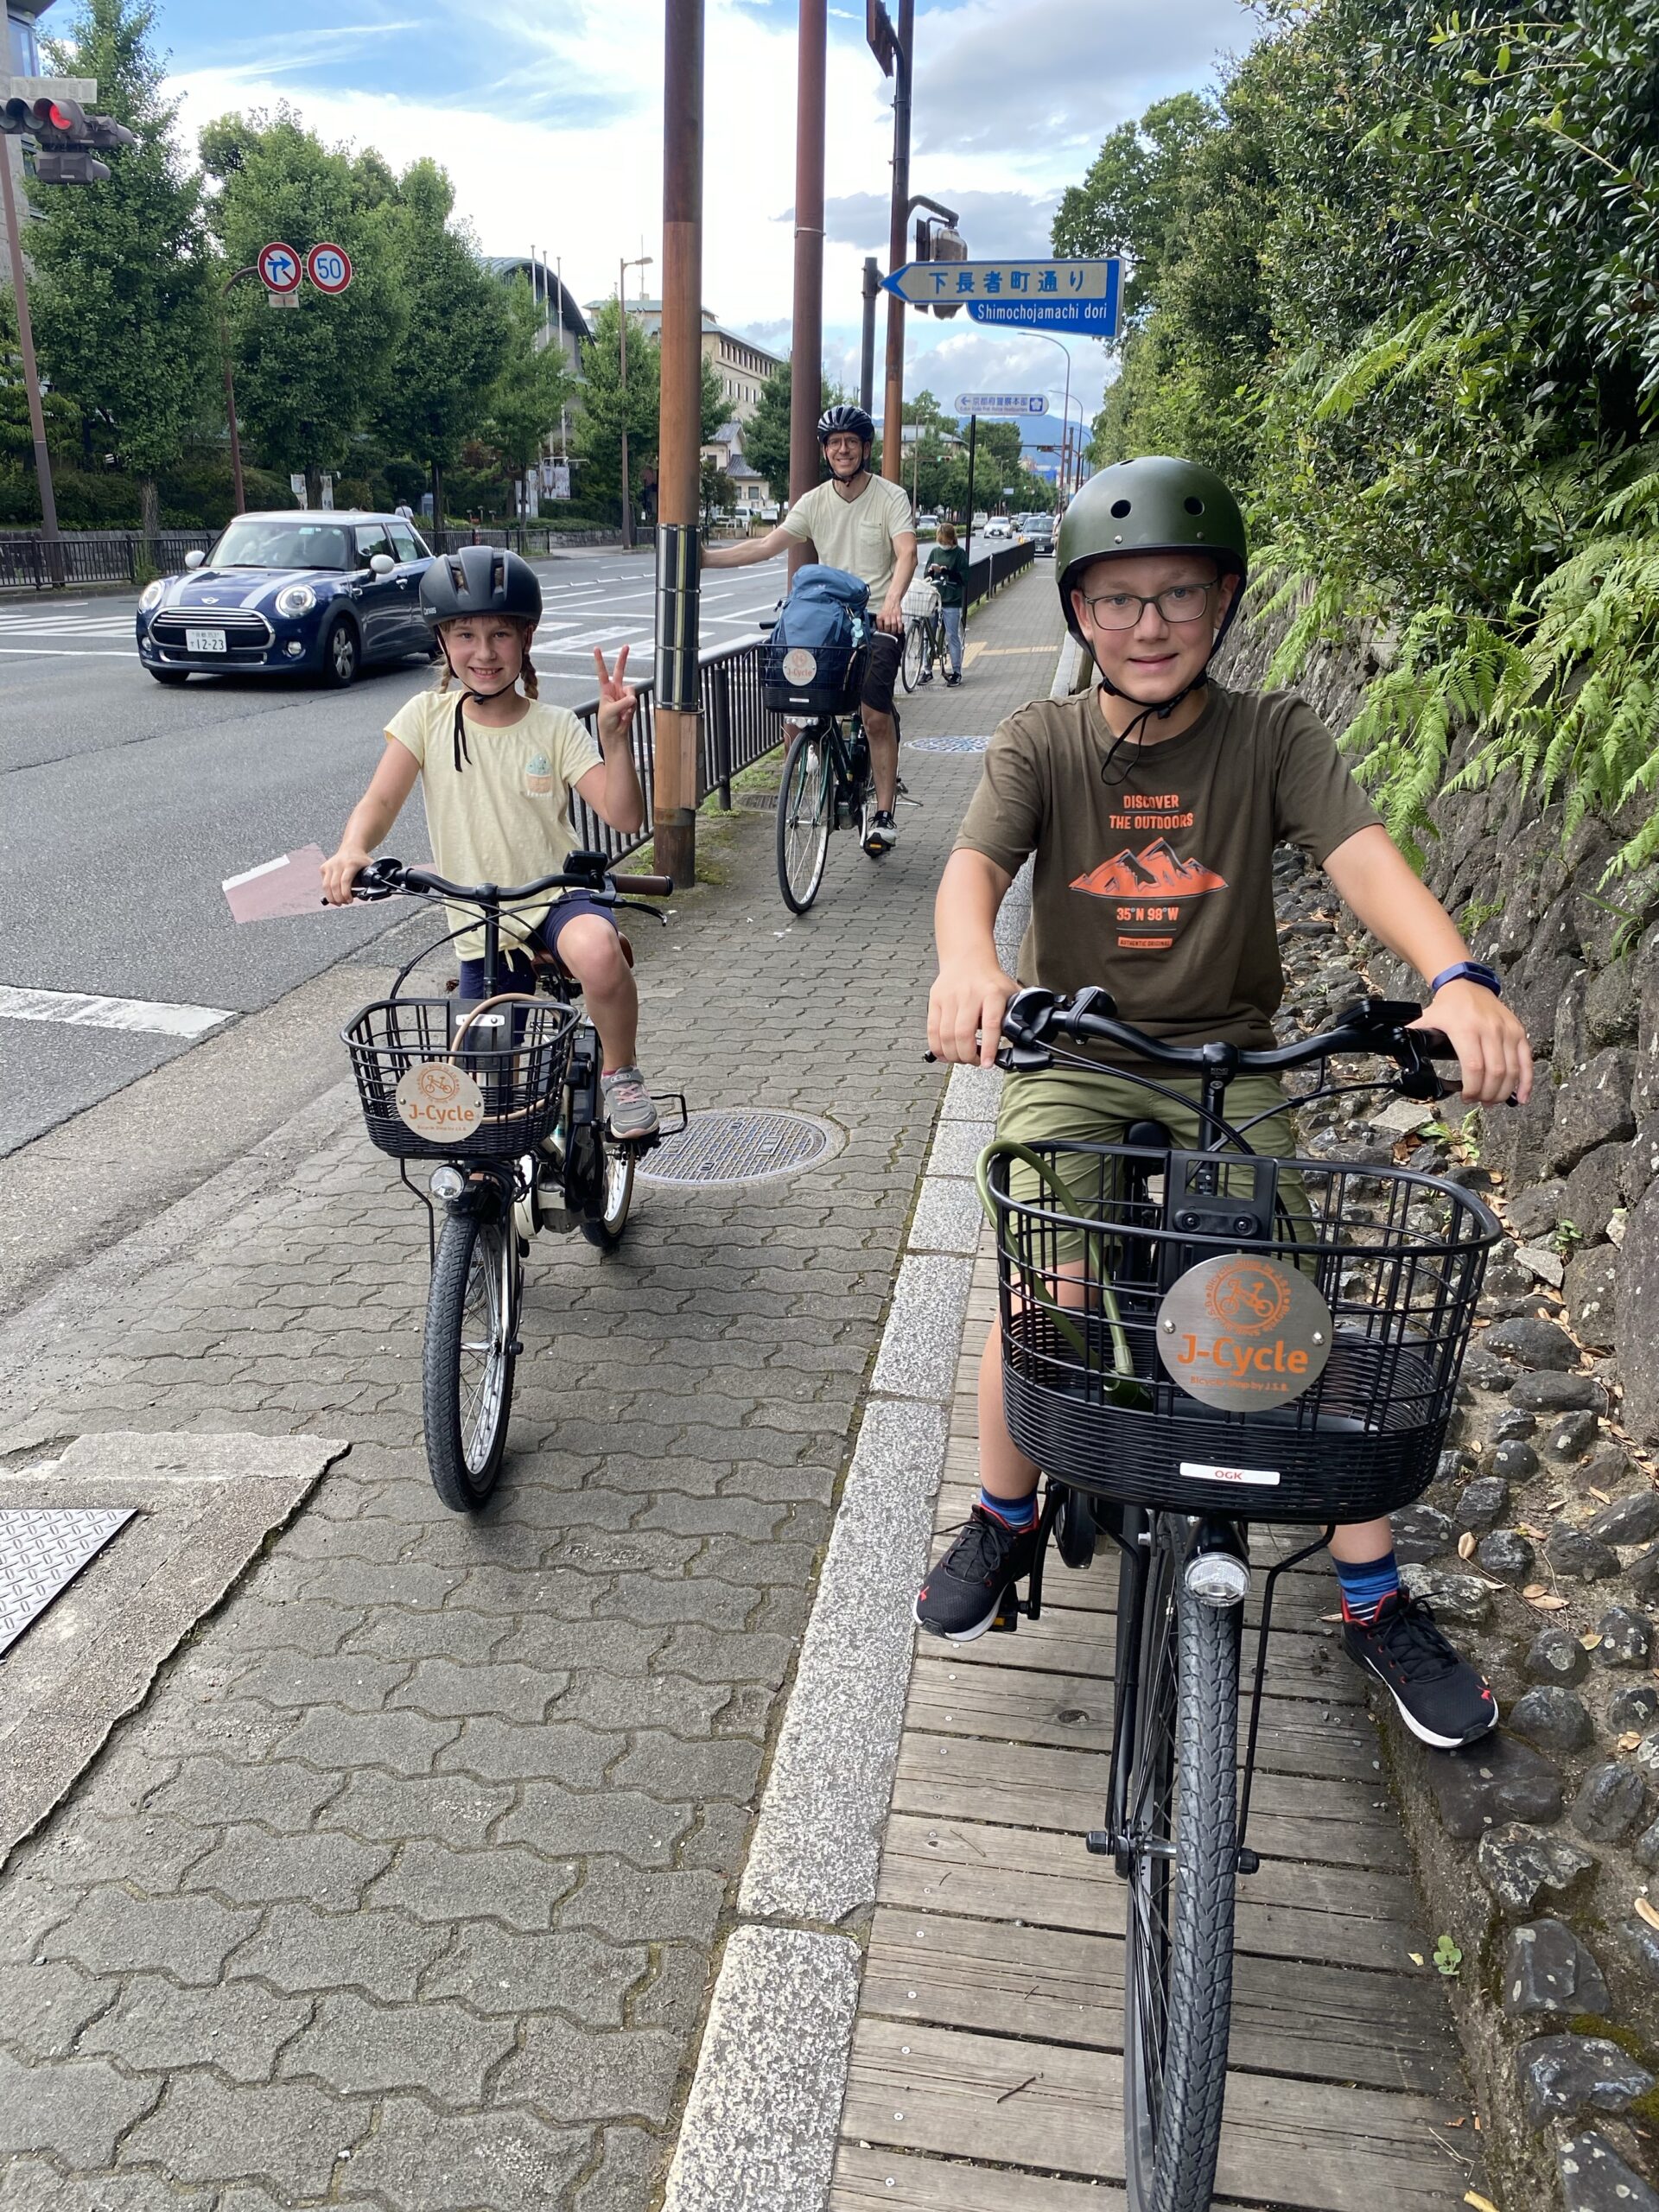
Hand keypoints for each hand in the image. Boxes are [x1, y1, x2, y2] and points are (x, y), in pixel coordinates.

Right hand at [320, 844, 368, 906]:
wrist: (351, 848)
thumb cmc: (361, 861)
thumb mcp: (370, 867)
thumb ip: (372, 879)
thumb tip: (372, 892)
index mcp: (351, 864)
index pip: (345, 881)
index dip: (346, 894)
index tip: (350, 900)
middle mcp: (338, 863)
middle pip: (334, 885)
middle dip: (339, 898)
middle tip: (344, 903)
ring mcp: (329, 865)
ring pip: (326, 886)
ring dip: (331, 898)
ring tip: (338, 903)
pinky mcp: (323, 868)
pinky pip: (324, 883)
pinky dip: (328, 892)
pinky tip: (334, 895)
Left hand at [593, 646, 636, 746]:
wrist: (615, 734)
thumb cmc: (607, 722)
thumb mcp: (610, 711)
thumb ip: (622, 703)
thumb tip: (633, 698)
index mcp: (605, 689)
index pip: (602, 672)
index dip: (599, 660)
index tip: (596, 648)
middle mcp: (615, 689)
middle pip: (620, 670)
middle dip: (623, 658)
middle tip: (626, 646)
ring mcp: (624, 695)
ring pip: (631, 691)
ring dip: (627, 702)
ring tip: (621, 713)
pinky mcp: (632, 702)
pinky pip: (634, 701)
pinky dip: (631, 709)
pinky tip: (625, 715)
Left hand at [877, 596, 904, 635]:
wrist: (892, 600)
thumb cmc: (886, 608)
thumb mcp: (880, 613)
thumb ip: (880, 621)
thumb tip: (880, 628)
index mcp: (880, 616)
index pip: (879, 625)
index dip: (881, 630)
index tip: (882, 631)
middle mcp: (886, 616)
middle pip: (887, 626)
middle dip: (888, 631)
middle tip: (888, 633)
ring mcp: (893, 616)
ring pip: (894, 625)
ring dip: (894, 630)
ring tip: (893, 632)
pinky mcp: (898, 615)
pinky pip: (899, 623)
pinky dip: (900, 628)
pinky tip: (899, 631)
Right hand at [929, 960, 1018, 1067]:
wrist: (968, 958)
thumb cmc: (990, 981)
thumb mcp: (1010, 993)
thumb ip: (1018, 1014)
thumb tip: (1026, 1037)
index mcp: (993, 993)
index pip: (990, 1024)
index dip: (988, 1047)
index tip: (987, 1063)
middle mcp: (970, 995)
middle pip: (963, 1034)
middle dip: (968, 1056)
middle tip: (975, 1061)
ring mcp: (950, 998)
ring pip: (946, 1036)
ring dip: (953, 1055)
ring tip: (962, 1058)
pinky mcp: (936, 1001)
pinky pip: (932, 1030)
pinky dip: (938, 1048)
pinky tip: (946, 1053)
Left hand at [1412, 982, 1532, 1105]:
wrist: (1468, 984)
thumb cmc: (1448, 1006)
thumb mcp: (1427, 1019)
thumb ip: (1413, 1037)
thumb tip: (1395, 1057)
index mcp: (1465, 1028)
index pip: (1473, 1066)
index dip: (1472, 1087)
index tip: (1466, 1097)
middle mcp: (1489, 1029)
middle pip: (1495, 1072)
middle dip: (1487, 1093)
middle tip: (1479, 1102)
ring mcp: (1507, 1031)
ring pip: (1512, 1070)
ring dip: (1503, 1091)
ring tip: (1492, 1101)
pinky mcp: (1519, 1032)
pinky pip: (1527, 1061)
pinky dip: (1526, 1082)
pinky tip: (1521, 1097)